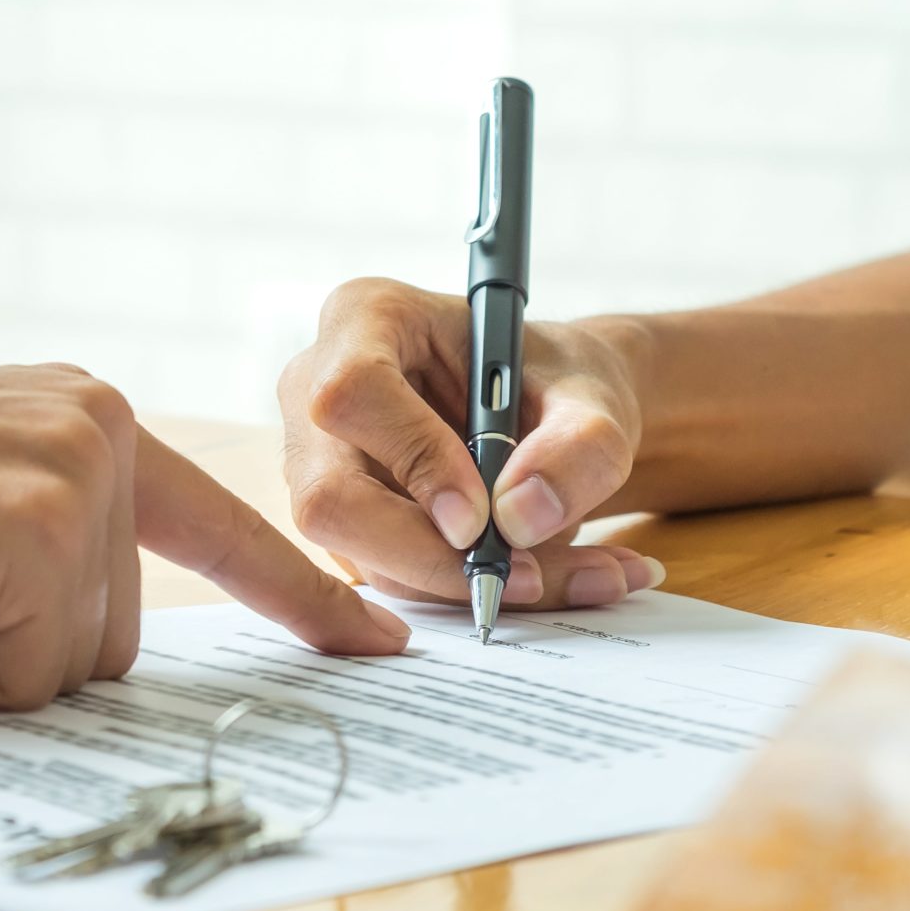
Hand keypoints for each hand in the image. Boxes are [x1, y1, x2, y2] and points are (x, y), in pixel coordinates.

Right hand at [0, 361, 411, 708]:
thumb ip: (41, 530)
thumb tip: (95, 638)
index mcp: (79, 411)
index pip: (216, 521)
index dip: (298, 592)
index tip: (374, 640)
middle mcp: (99, 424)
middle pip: (118, 631)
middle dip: (13, 643)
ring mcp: (75, 474)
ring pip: (75, 664)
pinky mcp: (35, 532)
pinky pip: (27, 678)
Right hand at [278, 277, 661, 609]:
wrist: (549, 411)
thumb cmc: (555, 379)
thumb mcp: (593, 395)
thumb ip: (579, 444)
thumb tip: (520, 517)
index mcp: (366, 319)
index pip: (353, 394)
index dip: (413, 459)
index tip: (482, 516)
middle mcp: (316, 392)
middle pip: (329, 497)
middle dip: (425, 556)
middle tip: (520, 577)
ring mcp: (319, 465)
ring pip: (359, 553)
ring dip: (465, 584)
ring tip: (583, 574)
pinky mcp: (343, 523)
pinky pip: (389, 578)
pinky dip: (470, 591)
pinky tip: (546, 577)